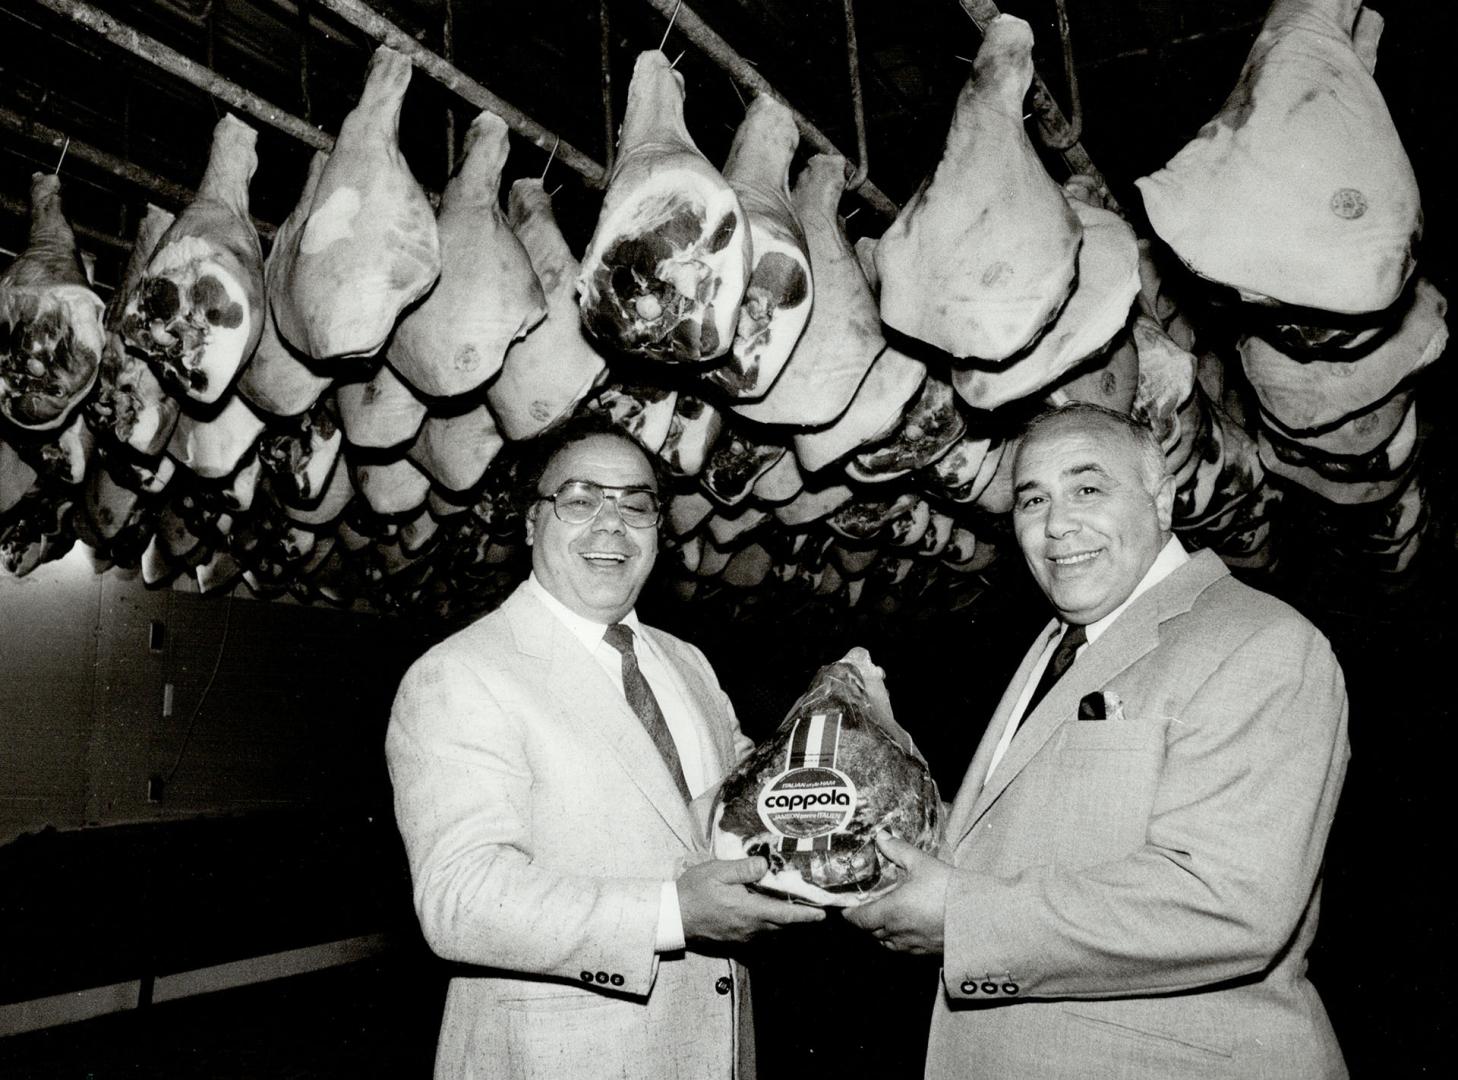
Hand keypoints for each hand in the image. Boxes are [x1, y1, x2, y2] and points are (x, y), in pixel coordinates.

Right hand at [678, 857, 825, 944]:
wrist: (672, 917)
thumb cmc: (694, 891)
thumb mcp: (717, 871)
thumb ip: (744, 869)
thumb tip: (765, 866)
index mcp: (750, 910)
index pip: (786, 915)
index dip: (806, 915)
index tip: (823, 914)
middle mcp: (750, 928)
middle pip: (782, 925)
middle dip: (797, 918)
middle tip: (811, 906)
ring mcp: (742, 937)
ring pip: (771, 931)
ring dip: (782, 922)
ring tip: (789, 907)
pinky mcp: (733, 941)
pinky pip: (757, 936)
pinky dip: (766, 927)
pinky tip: (763, 916)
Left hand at [842, 833, 950, 954]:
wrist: (978, 916)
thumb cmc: (947, 889)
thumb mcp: (921, 863)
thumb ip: (897, 849)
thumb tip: (880, 836)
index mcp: (889, 913)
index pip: (857, 919)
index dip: (849, 913)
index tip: (846, 906)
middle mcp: (896, 933)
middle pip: (870, 932)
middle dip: (865, 921)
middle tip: (866, 906)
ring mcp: (911, 946)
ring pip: (886, 943)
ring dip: (881, 932)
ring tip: (885, 917)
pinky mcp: (926, 953)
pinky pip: (904, 949)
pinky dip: (899, 940)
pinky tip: (908, 928)